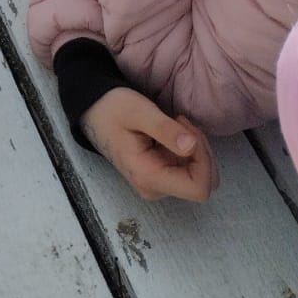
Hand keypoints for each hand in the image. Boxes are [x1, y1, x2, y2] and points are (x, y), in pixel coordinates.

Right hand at [82, 87, 218, 201]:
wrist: (94, 111)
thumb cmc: (113, 109)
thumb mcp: (138, 111)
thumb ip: (164, 129)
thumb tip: (192, 147)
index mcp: (148, 177)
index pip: (199, 187)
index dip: (203, 159)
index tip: (185, 129)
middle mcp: (155, 189)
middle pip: (203, 181)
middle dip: (201, 150)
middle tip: (180, 122)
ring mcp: (158, 185)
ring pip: (200, 175)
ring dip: (196, 148)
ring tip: (175, 124)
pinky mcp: (161, 177)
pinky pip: (190, 169)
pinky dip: (190, 149)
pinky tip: (173, 131)